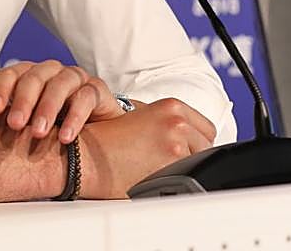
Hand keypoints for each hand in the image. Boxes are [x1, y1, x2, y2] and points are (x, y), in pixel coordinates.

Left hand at [0, 59, 122, 143]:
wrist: (86, 135)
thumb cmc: (45, 125)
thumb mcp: (15, 121)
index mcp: (27, 75)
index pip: (11, 74)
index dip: (1, 89)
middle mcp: (50, 72)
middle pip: (35, 76)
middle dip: (24, 101)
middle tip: (15, 125)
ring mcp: (75, 78)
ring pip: (61, 83)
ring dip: (48, 108)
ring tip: (38, 134)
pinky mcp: (96, 91)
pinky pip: (87, 97)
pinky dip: (76, 116)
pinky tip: (66, 137)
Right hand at [78, 97, 217, 198]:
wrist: (84, 155)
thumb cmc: (105, 140)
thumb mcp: (142, 119)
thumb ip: (169, 126)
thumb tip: (190, 143)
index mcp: (171, 106)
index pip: (207, 129)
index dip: (196, 142)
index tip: (186, 150)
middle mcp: (177, 122)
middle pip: (206, 147)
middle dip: (191, 155)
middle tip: (167, 163)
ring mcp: (175, 145)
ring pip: (197, 165)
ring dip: (182, 169)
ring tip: (157, 171)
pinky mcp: (170, 168)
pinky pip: (185, 181)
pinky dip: (174, 183)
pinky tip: (154, 180)